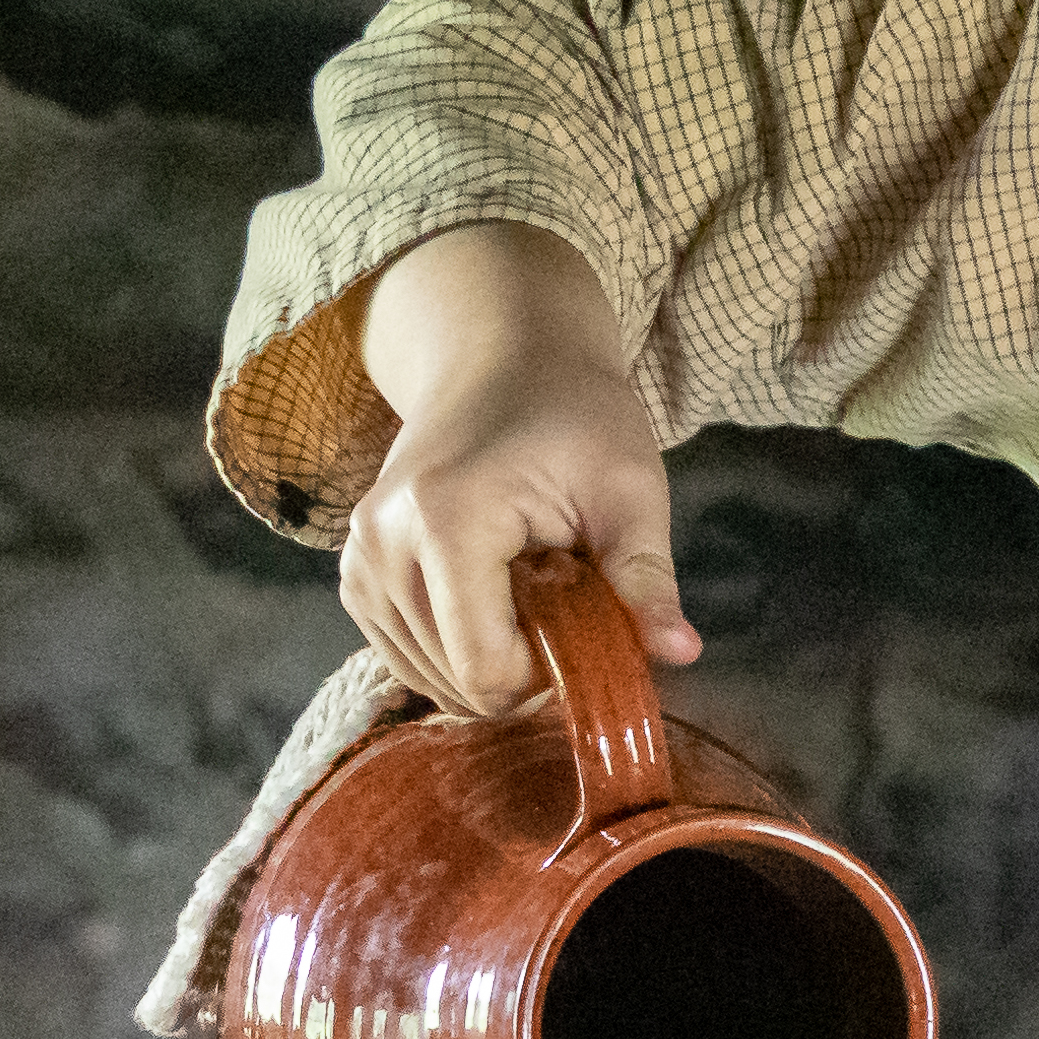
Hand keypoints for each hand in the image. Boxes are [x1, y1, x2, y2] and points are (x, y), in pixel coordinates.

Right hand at [343, 222, 696, 712]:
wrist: (502, 357)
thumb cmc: (575, 414)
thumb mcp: (628, 489)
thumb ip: (646, 576)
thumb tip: (682, 652)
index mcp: (445, 520)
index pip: (484, 668)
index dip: (547, 678)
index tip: (589, 631)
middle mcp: (381, 544)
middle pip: (454, 681)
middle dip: (522, 672)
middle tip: (568, 609)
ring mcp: (359, 561)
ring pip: (427, 678)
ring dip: (489, 664)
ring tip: (531, 595)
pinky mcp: (356, 573)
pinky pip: (406, 656)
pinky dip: (456, 655)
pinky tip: (497, 605)